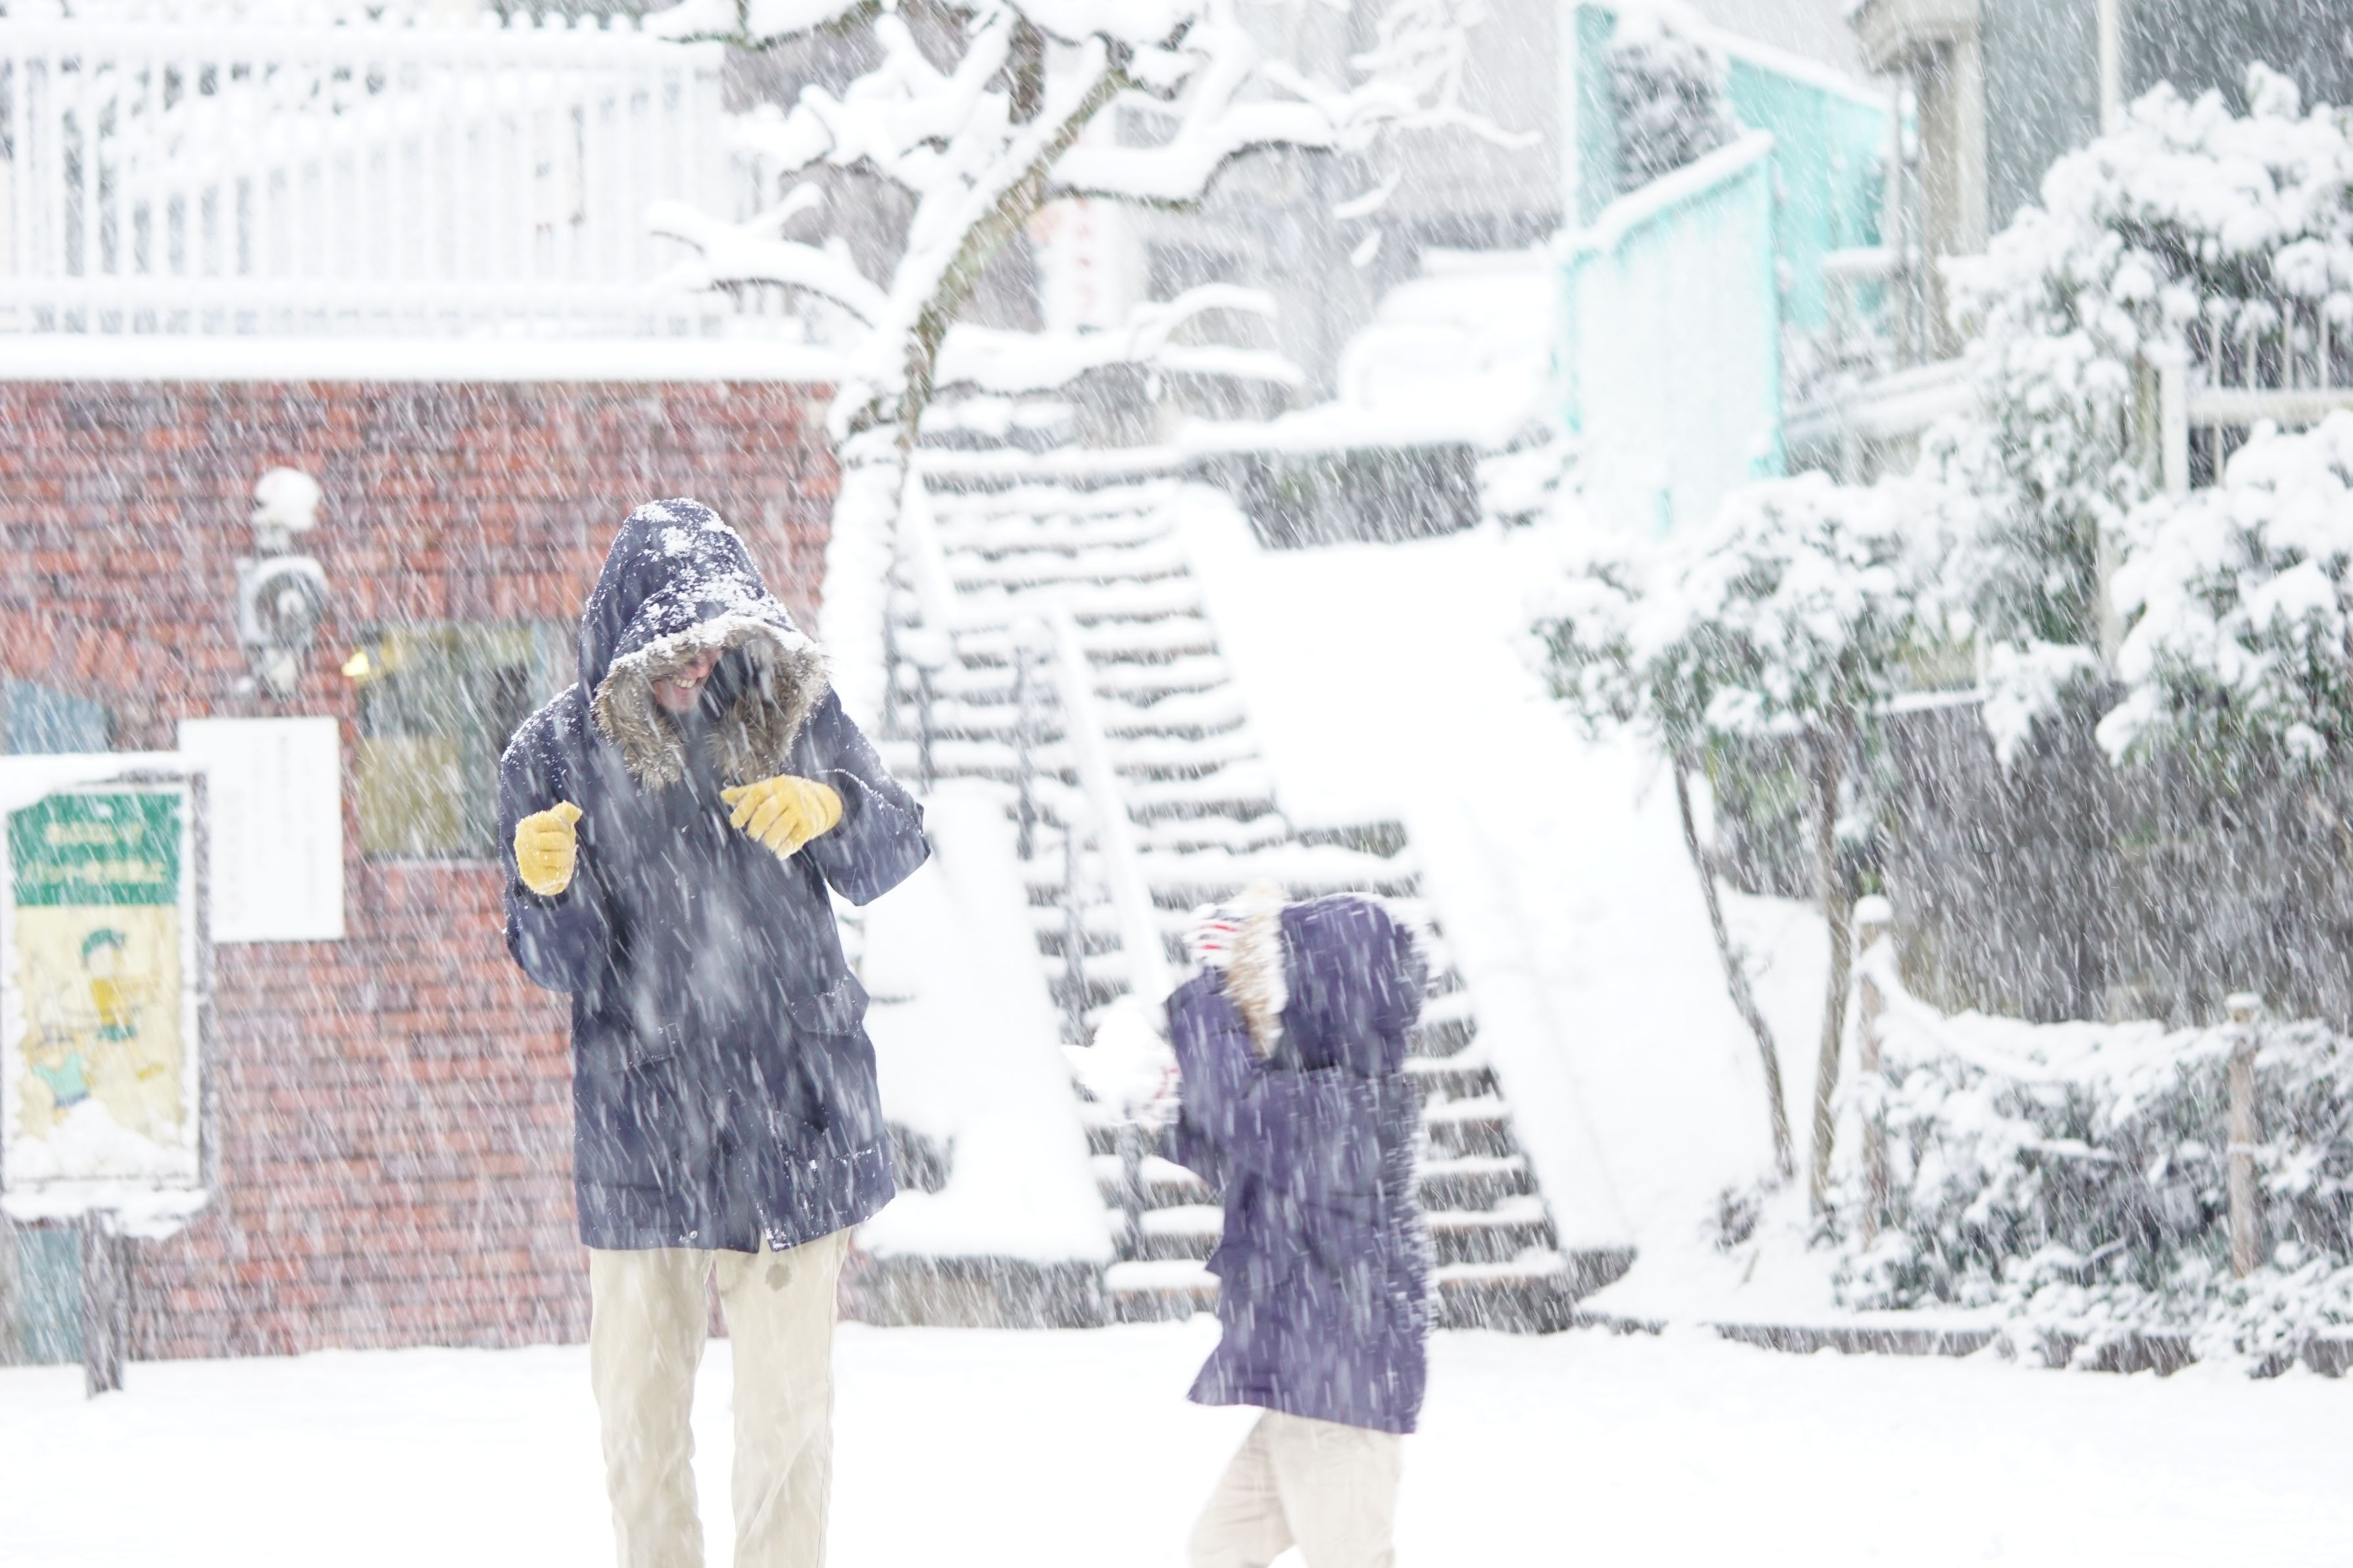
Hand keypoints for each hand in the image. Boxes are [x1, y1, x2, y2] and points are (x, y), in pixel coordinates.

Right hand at [515, 802, 582, 895]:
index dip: (565, 828)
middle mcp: (523, 842)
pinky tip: (556, 871)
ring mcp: (527, 862)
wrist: (540, 870)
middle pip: (561, 840)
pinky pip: (561, 874)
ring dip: (567, 859)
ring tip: (560, 859)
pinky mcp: (534, 879)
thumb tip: (575, 811)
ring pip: (562, 858)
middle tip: (562, 848)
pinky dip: (565, 873)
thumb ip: (565, 814)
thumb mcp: (557, 824)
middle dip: (568, 845)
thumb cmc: (550, 841)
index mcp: (527, 825)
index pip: (558, 821)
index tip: (557, 832)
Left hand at [722, 775, 842, 858]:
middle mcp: (789, 795)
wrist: (824, 800)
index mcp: (776, 785)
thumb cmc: (789, 796)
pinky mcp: (810, 825)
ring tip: (769, 843)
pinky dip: (785, 849)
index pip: (756, 794)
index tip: (736, 823)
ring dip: (770, 840)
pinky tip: (781, 851)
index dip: (743, 809)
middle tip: (755, 834)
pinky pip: (795, 840)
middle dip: (757, 827)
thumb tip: (723, 795)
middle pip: (766, 812)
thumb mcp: (770, 790)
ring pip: (780, 828)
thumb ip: (748, 793)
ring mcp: (801, 810)